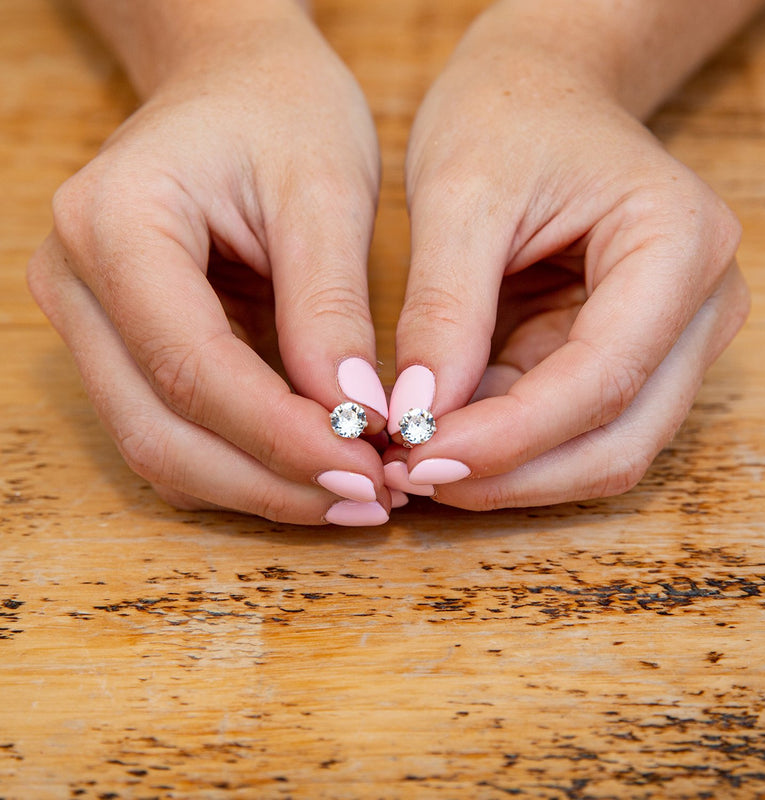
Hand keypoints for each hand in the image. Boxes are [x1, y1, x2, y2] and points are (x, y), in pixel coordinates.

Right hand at [28, 2, 391, 524]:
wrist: (233, 83)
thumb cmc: (281, 113)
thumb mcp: (325, 190)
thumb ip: (331, 306)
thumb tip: (354, 417)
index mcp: (115, 224)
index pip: (193, 366)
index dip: (281, 437)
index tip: (365, 471)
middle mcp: (78, 283)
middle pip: (161, 430)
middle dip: (270, 483)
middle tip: (367, 503)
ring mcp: (91, 322)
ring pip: (162, 448)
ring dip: (259, 488)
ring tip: (354, 496)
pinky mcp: (124, 347)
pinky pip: (176, 434)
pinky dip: (244, 466)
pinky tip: (315, 471)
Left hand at [385, 3, 749, 508]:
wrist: (538, 94)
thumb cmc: (507, 117)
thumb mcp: (460, 195)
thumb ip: (444, 308)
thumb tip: (416, 417)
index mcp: (678, 244)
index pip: (602, 378)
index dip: (509, 437)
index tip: (418, 459)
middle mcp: (698, 307)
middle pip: (618, 439)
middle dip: (510, 474)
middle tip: (411, 479)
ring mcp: (668, 342)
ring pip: (599, 452)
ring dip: (507, 472)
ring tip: (416, 463)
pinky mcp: (623, 359)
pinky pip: (568, 430)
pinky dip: (504, 448)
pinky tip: (441, 435)